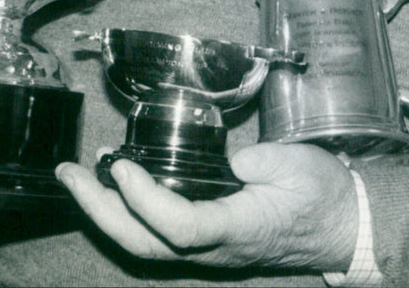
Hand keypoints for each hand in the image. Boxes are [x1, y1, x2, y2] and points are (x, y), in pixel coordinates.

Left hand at [57, 142, 358, 272]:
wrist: (340, 226)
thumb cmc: (322, 195)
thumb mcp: (300, 166)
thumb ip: (264, 160)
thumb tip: (230, 159)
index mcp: (239, 227)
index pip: (181, 226)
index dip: (145, 200)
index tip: (121, 166)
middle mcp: (214, 247)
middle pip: (144, 244)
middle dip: (99, 211)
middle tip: (69, 174)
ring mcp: (206, 250)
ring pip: (143, 245)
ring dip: (104, 213)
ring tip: (78, 177)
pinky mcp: (204, 240)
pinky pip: (155, 236)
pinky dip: (125, 213)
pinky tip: (112, 186)